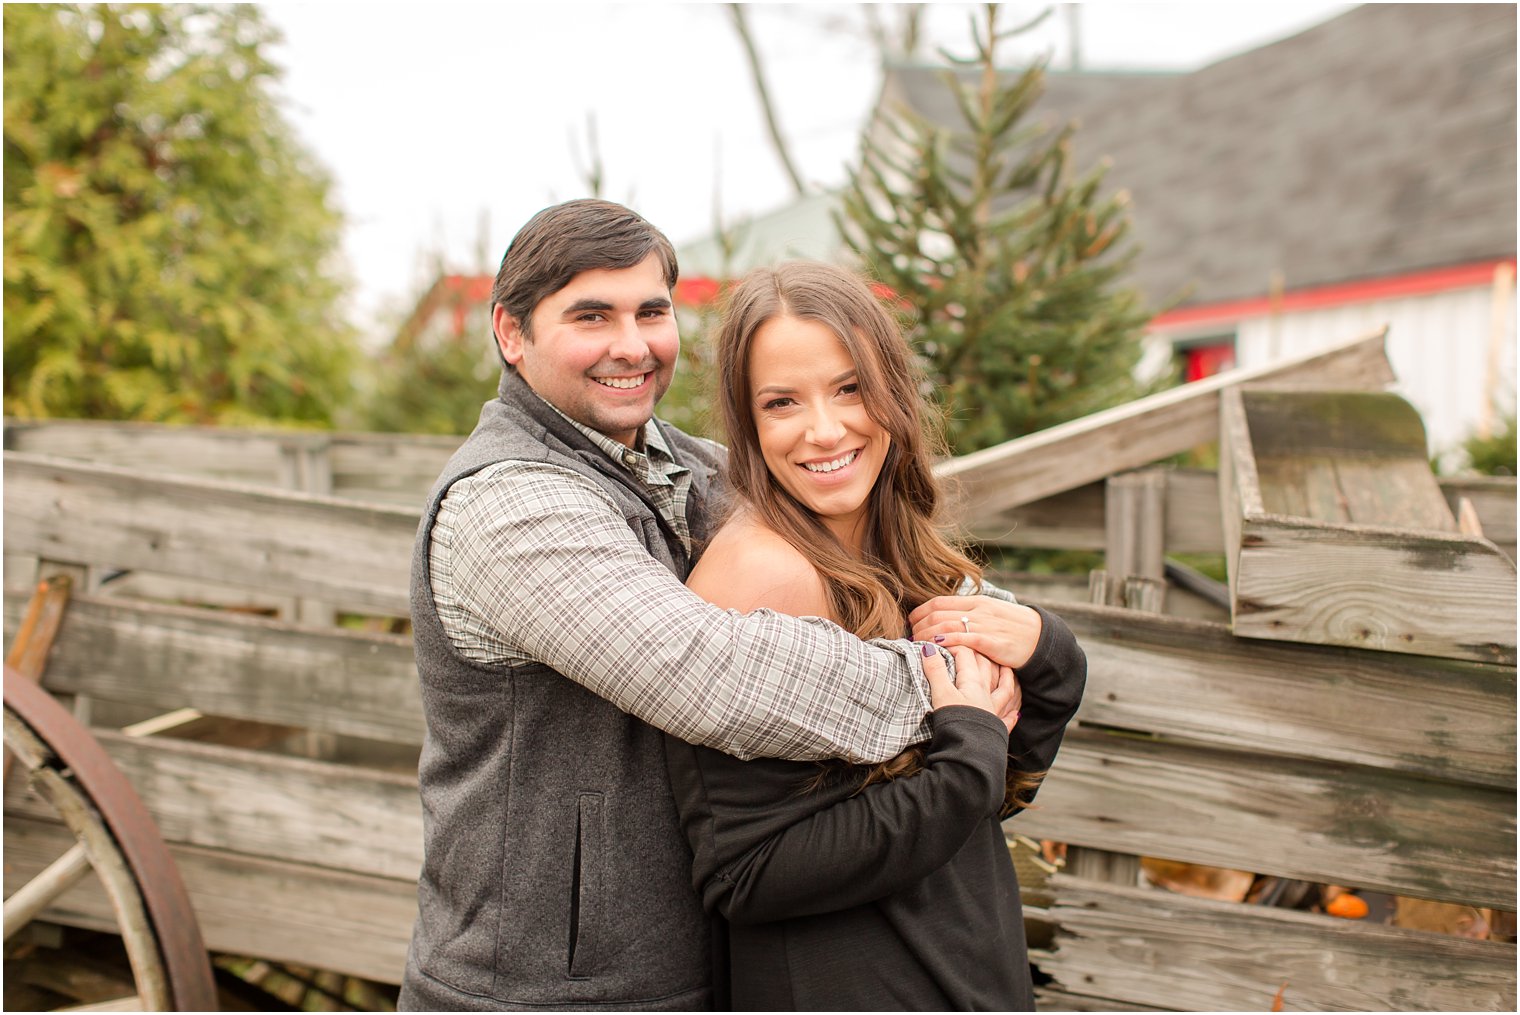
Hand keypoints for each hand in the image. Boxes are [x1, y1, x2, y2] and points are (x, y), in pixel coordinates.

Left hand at [909, 595, 1042, 669]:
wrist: (1040, 637)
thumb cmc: (1012, 626)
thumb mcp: (990, 612)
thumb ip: (969, 613)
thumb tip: (944, 617)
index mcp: (976, 601)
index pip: (938, 602)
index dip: (919, 612)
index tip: (910, 622)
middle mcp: (977, 610)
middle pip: (937, 614)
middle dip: (918, 627)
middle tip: (910, 638)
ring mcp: (984, 625)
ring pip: (945, 626)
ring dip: (926, 637)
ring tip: (917, 646)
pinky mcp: (991, 642)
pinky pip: (963, 640)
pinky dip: (946, 642)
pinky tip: (936, 647)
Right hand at [921, 644, 1021, 731]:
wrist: (970, 754)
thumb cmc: (955, 722)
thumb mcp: (941, 694)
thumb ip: (935, 671)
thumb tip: (928, 649)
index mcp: (973, 682)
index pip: (966, 656)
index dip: (955, 646)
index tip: (942, 645)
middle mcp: (987, 694)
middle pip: (987, 667)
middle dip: (980, 654)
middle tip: (973, 647)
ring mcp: (994, 711)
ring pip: (1005, 688)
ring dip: (1005, 677)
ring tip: (1006, 669)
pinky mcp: (996, 729)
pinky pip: (1008, 718)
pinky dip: (1012, 714)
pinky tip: (1016, 713)